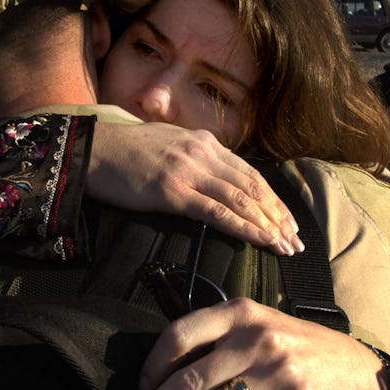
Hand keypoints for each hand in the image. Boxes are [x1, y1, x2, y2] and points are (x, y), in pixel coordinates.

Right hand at [87, 122, 302, 254]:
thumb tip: (215, 175)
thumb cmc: (126, 151)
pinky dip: (243, 228)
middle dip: (278, 216)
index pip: (249, 173)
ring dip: (268, 225)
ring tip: (285, 247)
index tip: (288, 221)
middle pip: (252, 187)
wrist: (93, 149)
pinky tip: (260, 240)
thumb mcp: (169, 143)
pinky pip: (216, 212)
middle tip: (296, 241)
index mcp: (205, 142)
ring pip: (241, 199)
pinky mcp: (172, 191)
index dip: (273, 199)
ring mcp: (189, 171)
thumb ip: (195, 156)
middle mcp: (203, 153)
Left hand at [107, 298, 389, 389]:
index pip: (179, 336)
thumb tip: (160, 373)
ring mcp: (276, 369)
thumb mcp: (255, 324)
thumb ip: (213, 338)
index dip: (153, 366)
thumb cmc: (291, 344)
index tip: (142, 388)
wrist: (353, 365)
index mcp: (239, 312)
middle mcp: (255, 337)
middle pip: (185, 382)